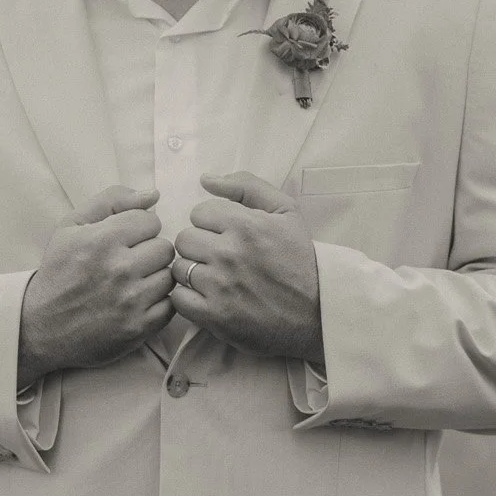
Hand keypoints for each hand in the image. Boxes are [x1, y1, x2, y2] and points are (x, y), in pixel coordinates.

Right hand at [17, 187, 174, 386]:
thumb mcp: (70, 226)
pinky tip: (137, 301)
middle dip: (148, 252)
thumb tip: (153, 195)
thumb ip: (111, 201)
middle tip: (129, 262)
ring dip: (155, 277)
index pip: (150, 221)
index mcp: (102, 241)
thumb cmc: (58, 272)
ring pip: (169, 275)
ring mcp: (131, 301)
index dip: (138, 229)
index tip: (124, 240)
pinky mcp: (140, 327)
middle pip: (164, 248)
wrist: (42, 327)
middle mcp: (119, 270)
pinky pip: (170, 305)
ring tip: (133, 282)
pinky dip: (158, 303)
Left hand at [170, 173, 323, 363]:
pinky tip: (207, 297)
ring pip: (179, 268)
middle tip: (220, 258)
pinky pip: (178, 298)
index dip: (212, 223)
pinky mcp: (214, 316)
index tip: (227, 236)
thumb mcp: (286, 211)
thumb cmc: (300, 260)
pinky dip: (188, 298)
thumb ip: (247, 186)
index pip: (199, 213)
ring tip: (215, 279)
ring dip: (193, 272)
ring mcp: (219, 287)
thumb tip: (207, 179)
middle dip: (200, 246)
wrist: (318, 312)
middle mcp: (229, 254)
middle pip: (184, 239)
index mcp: (246, 225)